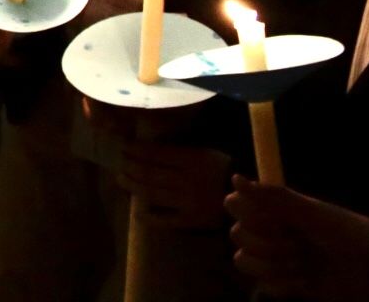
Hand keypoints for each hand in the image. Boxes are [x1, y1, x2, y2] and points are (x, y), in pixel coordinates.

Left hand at [116, 139, 231, 229]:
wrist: (250, 199)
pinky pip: (166, 219)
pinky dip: (150, 216)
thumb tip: (149, 147)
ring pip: (152, 193)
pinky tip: (137, 212)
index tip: (123, 147)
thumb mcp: (205, 153)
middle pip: (149, 173)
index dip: (136, 150)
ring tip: (120, 179)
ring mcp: (188, 202)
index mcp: (192, 159)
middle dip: (129, 166)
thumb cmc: (225, 170)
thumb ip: (180, 150)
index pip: (156, 153)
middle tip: (117, 163)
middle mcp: (187, 179)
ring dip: (133, 186)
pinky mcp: (191, 220)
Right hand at [225, 177, 368, 299]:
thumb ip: (274, 197)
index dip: (248, 215)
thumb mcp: (312, 212)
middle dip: (269, 244)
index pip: (235, 205)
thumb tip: (236, 179)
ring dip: (275, 265)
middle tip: (298, 244)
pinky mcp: (281, 282)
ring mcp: (273, 257)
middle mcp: (268, 231)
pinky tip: (304, 281)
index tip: (276, 222)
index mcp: (273, 209)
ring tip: (303, 264)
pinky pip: (263, 285)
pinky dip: (283, 285)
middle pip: (237, 235)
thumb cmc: (344, 232)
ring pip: (244, 261)